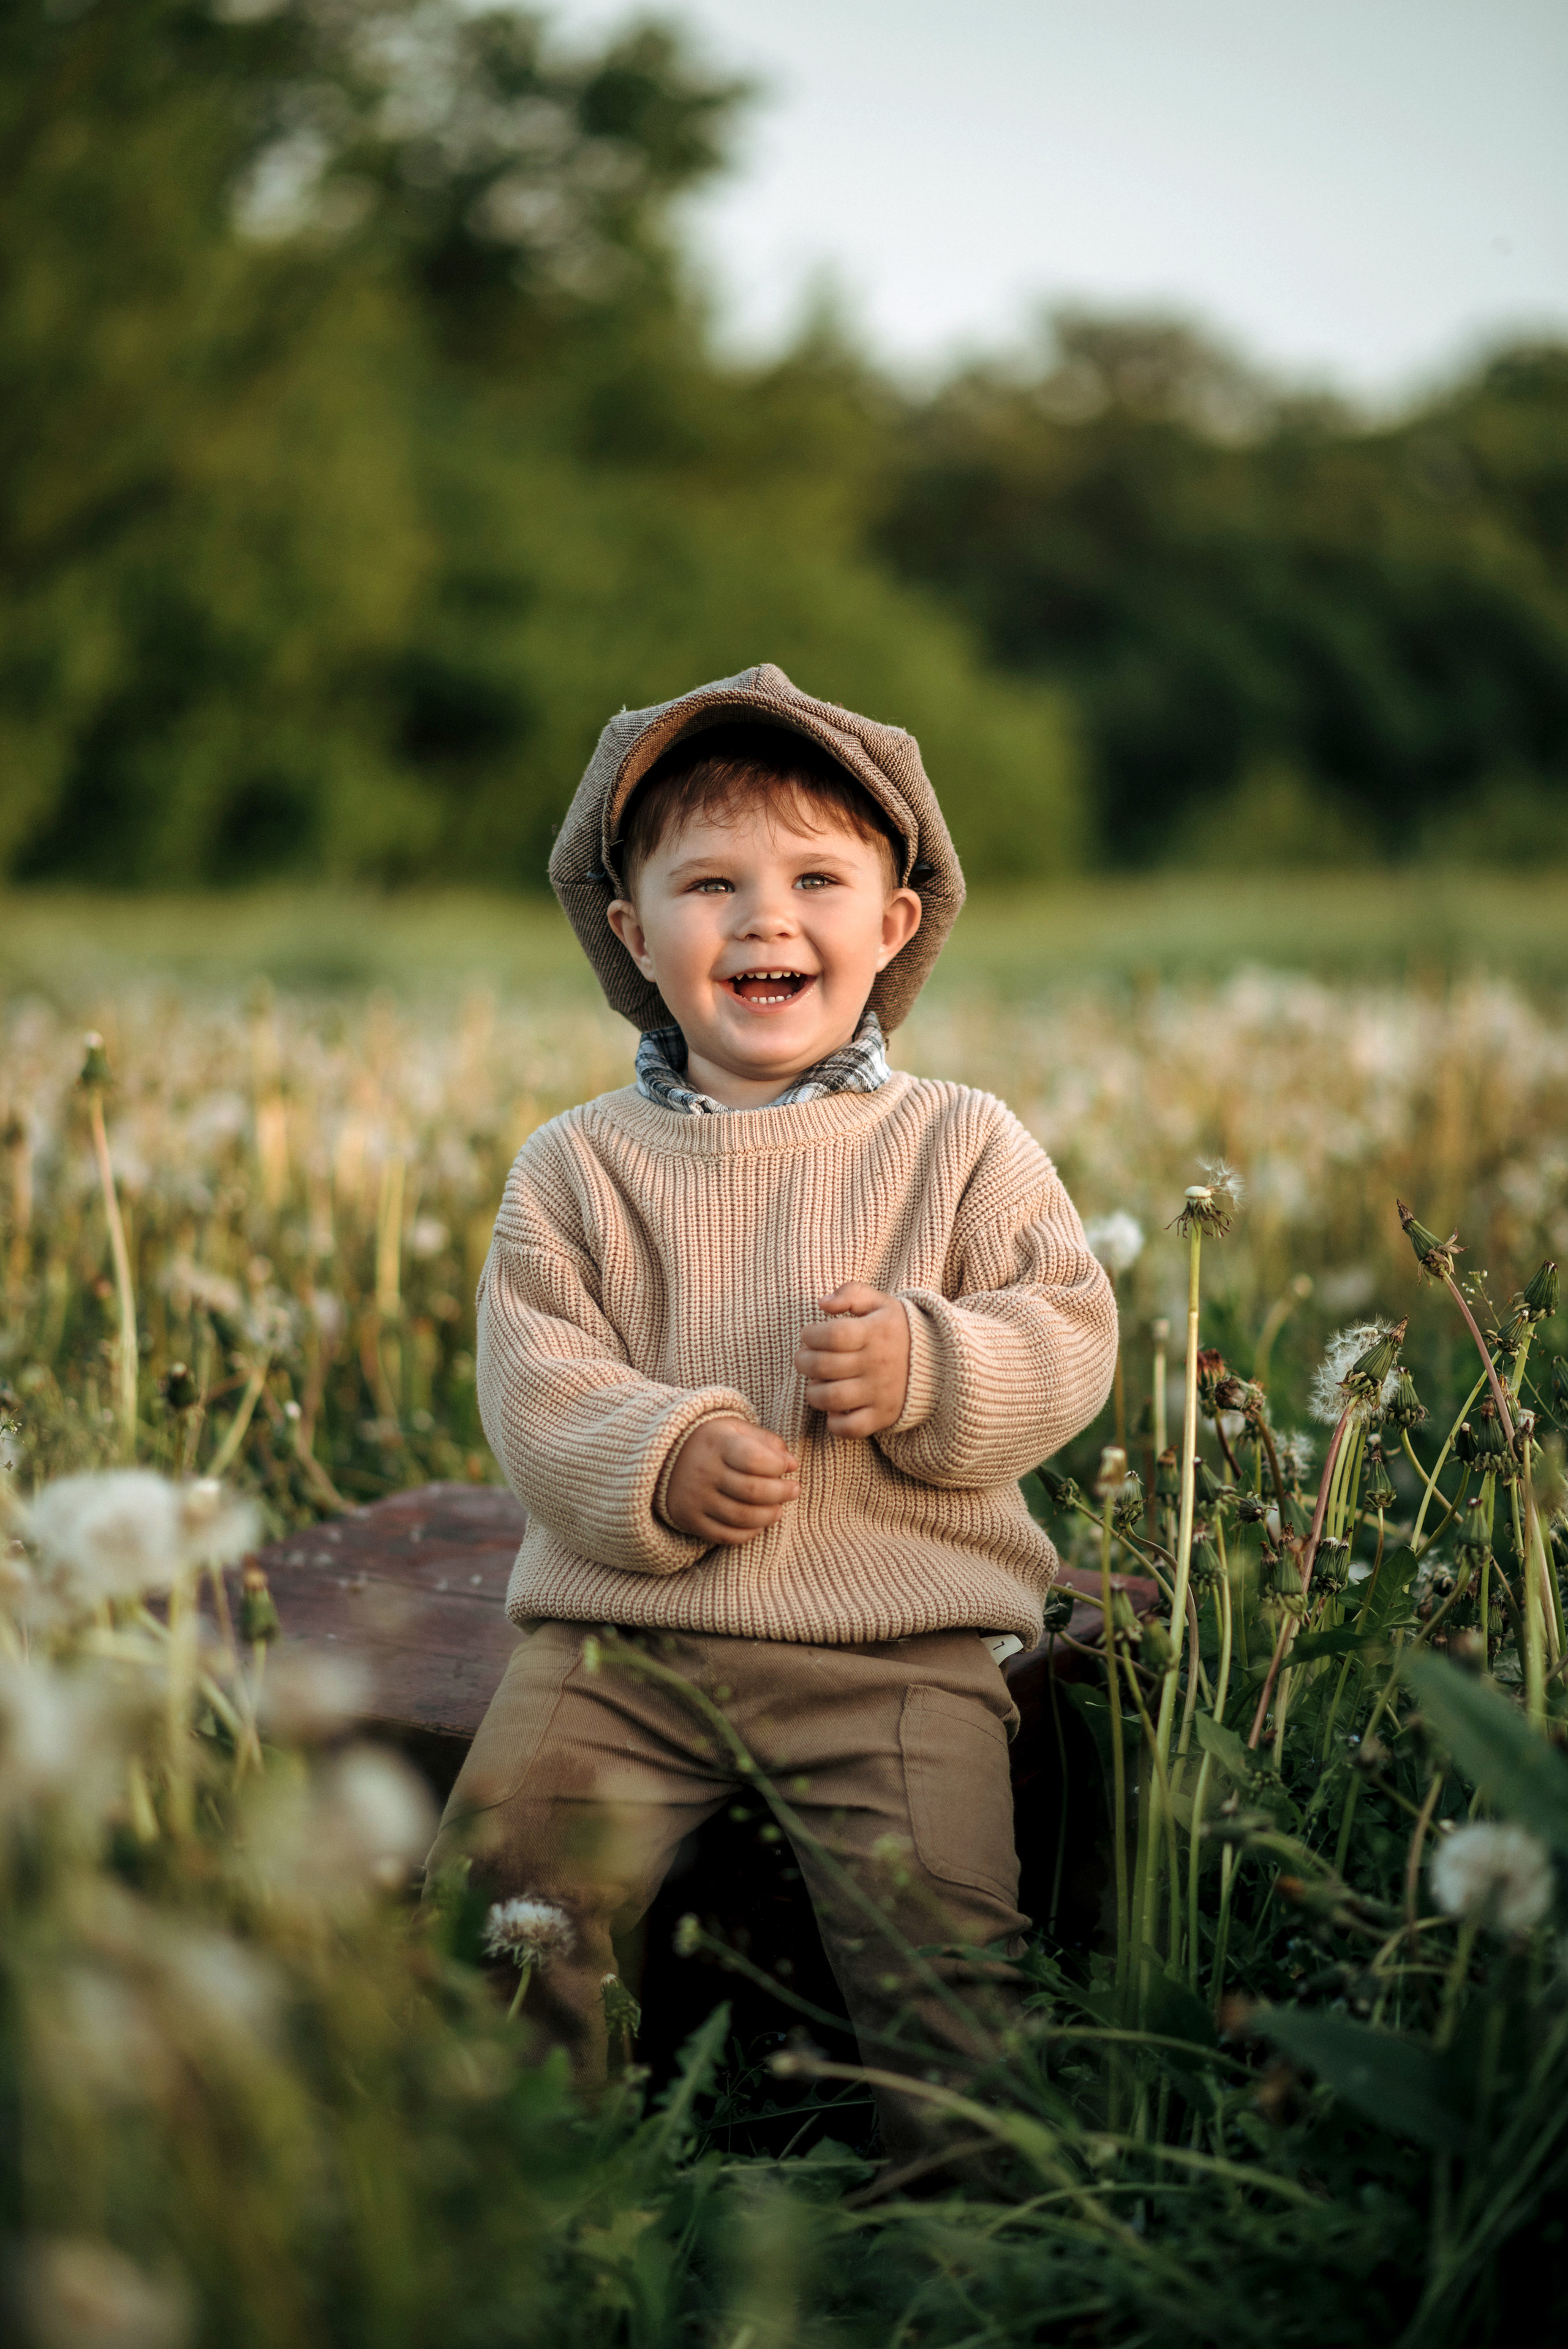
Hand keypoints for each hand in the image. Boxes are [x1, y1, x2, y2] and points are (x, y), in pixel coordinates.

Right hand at [663, 1417, 798, 1545]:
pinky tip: (759, 1522)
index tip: (788, 1467)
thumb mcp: (737, 1430)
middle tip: (794, 1490)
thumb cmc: (714, 1442)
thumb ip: (767, 1442)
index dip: (778, 1466)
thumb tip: (792, 1464)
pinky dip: (749, 1533)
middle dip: (781, 1493)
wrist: (665, 1456)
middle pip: (752, 1491)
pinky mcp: (690, 1520)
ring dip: (769, 1515)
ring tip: (779, 1508)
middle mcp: (703, 1472)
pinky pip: (725, 1535)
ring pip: (742, 1517)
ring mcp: (695, 1498)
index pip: (754, 1460)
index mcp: (716, 1444)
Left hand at [794, 1281, 910, 1437]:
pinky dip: (834, 1422)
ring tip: (816, 1382)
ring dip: (813, 1391)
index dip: (811, 1335)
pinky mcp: (883, 1416)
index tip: (809, 1335)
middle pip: (824, 1367)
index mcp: (875, 1333)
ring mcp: (880, 1393)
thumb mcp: (881, 1303)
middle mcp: (877, 1364)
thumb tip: (822, 1304)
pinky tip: (834, 1408)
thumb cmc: (899, 1329)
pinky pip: (850, 1428)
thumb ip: (851, 1293)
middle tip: (805, 1358)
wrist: (941, 1361)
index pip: (832, 1335)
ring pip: (831, 1399)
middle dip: (803, 1361)